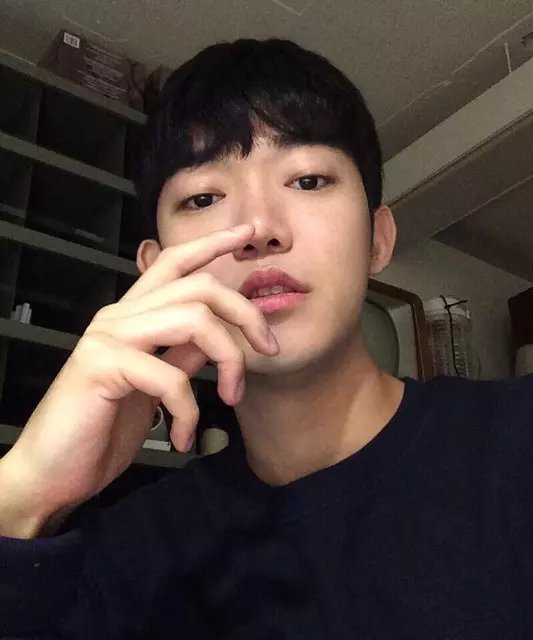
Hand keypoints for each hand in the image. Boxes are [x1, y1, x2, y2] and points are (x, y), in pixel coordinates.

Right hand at [0, 224, 276, 525]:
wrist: (52, 474)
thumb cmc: (104, 428)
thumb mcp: (157, 385)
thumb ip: (183, 353)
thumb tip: (217, 333)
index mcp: (133, 315)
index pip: (175, 263)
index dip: (214, 244)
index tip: (250, 233)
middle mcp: (120, 315)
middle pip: (200, 286)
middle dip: (246, 313)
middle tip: (269, 349)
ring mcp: (108, 336)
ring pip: (194, 319)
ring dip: (229, 361)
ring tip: (231, 398)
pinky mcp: (102, 366)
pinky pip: (172, 377)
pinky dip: (190, 411)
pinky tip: (184, 438)